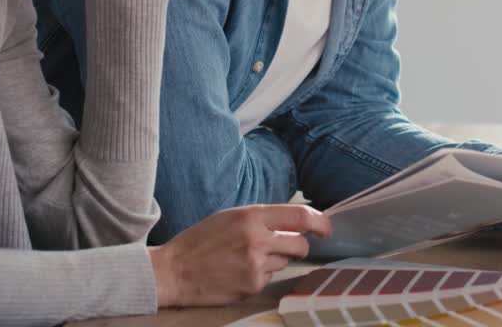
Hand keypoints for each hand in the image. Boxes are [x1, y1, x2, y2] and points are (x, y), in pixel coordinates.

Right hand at [147, 204, 332, 306]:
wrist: (173, 270)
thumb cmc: (201, 240)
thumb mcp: (230, 217)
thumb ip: (261, 218)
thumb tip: (294, 222)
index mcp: (251, 216)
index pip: (300, 215)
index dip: (320, 222)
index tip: (327, 228)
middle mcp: (256, 239)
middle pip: (300, 243)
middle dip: (301, 246)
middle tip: (290, 246)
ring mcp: (255, 264)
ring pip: (286, 261)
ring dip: (276, 259)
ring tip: (248, 257)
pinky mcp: (252, 285)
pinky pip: (270, 277)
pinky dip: (261, 274)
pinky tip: (240, 271)